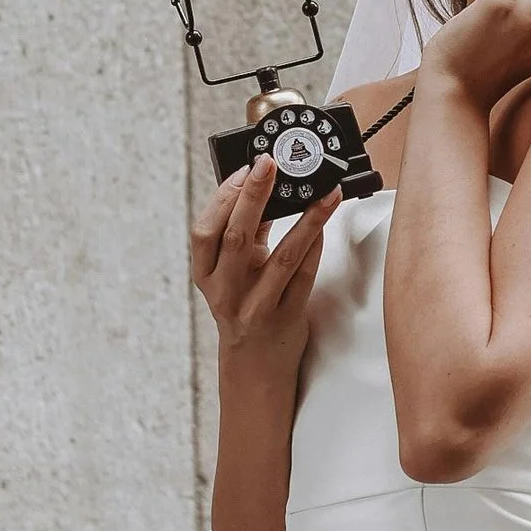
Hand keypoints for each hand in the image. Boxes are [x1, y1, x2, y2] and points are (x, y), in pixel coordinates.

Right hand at [190, 158, 339, 362]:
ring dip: (307, 218)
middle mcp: (226, 292)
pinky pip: (304, 276)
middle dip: (255, 195)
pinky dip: (315, 245)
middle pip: (236, 237)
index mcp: (205, 275)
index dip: (223, 198)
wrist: (255, 366)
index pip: (204, 232)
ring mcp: (256, 307)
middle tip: (273, 164)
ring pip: (282, 256)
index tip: (245, 169)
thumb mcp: (233, 273)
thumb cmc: (244, 308)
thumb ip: (244, 234)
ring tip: (325, 192)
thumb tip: (262, 186)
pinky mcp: (286, 318)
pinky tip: (325, 222)